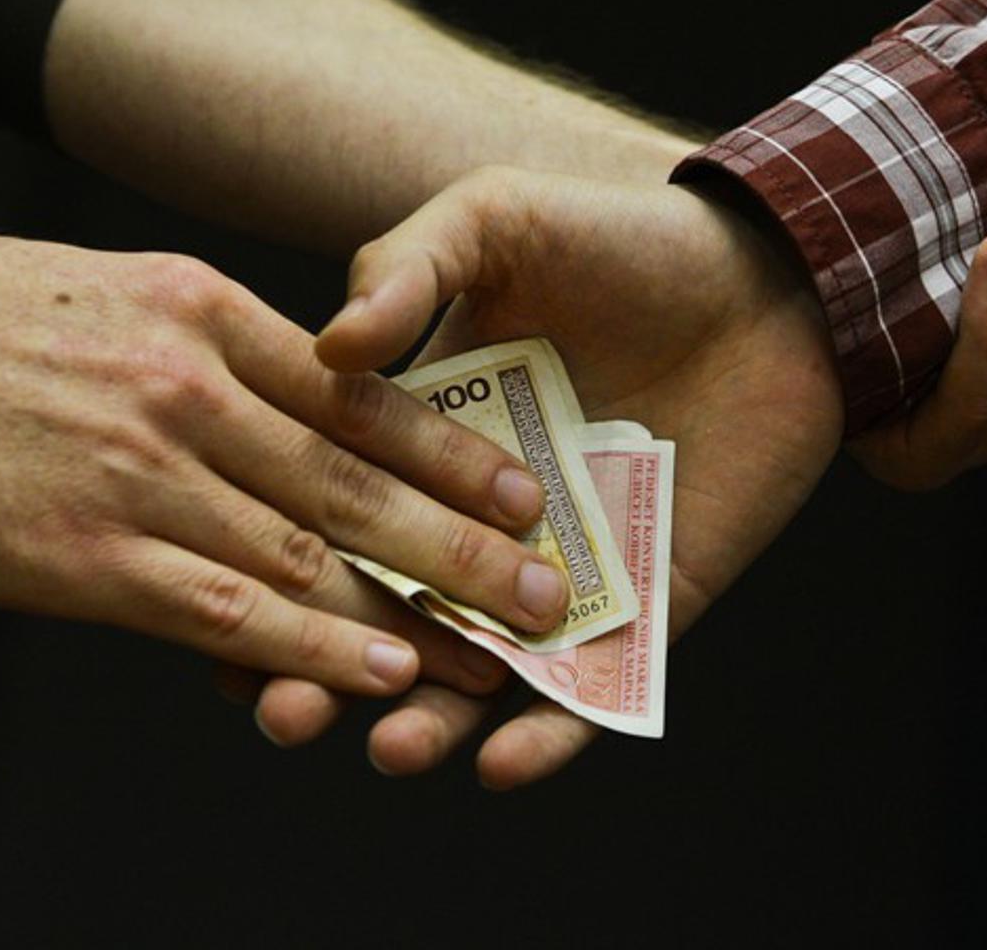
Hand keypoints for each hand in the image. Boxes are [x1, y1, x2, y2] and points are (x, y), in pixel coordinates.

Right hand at [0, 229, 567, 695]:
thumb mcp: (117, 292)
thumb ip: (222, 344)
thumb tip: (316, 389)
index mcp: (205, 314)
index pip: (360, 395)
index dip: (454, 452)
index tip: (524, 491)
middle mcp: (188, 391)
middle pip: (357, 481)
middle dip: (463, 547)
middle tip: (546, 590)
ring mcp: (138, 476)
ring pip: (307, 556)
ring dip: (411, 617)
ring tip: (493, 658)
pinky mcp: (83, 557)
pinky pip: (224, 611)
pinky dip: (310, 651)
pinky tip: (380, 677)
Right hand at [250, 167, 846, 782]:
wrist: (766, 278)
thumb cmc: (622, 242)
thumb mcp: (495, 223)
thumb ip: (410, 269)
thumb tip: (328, 344)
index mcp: (435, 443)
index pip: (339, 524)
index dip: (280, 577)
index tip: (220, 628)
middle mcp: (490, 522)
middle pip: (401, 614)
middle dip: (337, 671)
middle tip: (284, 716)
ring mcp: (570, 568)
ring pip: (491, 670)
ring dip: (436, 718)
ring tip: (393, 747)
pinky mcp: (652, 602)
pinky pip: (600, 683)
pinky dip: (554, 728)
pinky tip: (504, 762)